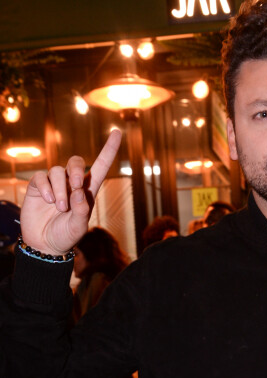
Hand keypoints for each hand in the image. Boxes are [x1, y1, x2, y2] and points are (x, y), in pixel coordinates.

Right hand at [20, 130, 121, 255]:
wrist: (44, 245)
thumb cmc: (66, 235)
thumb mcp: (78, 226)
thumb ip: (81, 210)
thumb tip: (80, 190)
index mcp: (88, 189)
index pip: (101, 165)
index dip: (109, 149)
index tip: (117, 132)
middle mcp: (71, 183)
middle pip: (75, 161)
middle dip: (75, 170)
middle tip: (76, 187)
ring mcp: (54, 184)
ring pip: (57, 171)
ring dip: (60, 188)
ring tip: (60, 207)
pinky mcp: (37, 188)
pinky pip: (40, 177)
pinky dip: (45, 188)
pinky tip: (48, 201)